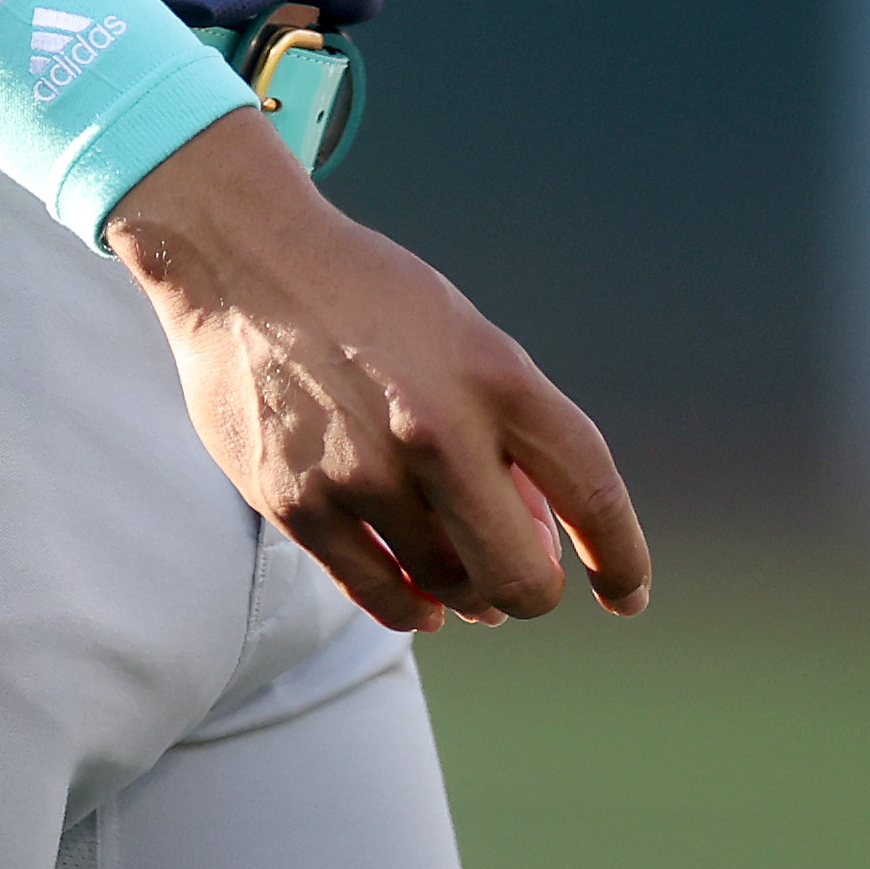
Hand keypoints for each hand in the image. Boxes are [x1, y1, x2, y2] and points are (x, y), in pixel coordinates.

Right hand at [99, 104, 651, 636]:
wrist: (243, 260)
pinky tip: (423, 603)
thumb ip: (507, 431)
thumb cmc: (370, 299)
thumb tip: (540, 540)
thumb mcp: (464, 338)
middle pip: (521, 577)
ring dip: (465, 592)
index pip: (593, 490)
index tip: (626, 595)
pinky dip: (409, 608)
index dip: (622, 558)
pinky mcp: (299, 502)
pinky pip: (376, 594)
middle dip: (530, 591)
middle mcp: (436, 429)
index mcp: (496, 375)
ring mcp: (363, 472)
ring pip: (448, 588)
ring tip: (461, 576)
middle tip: (521, 579)